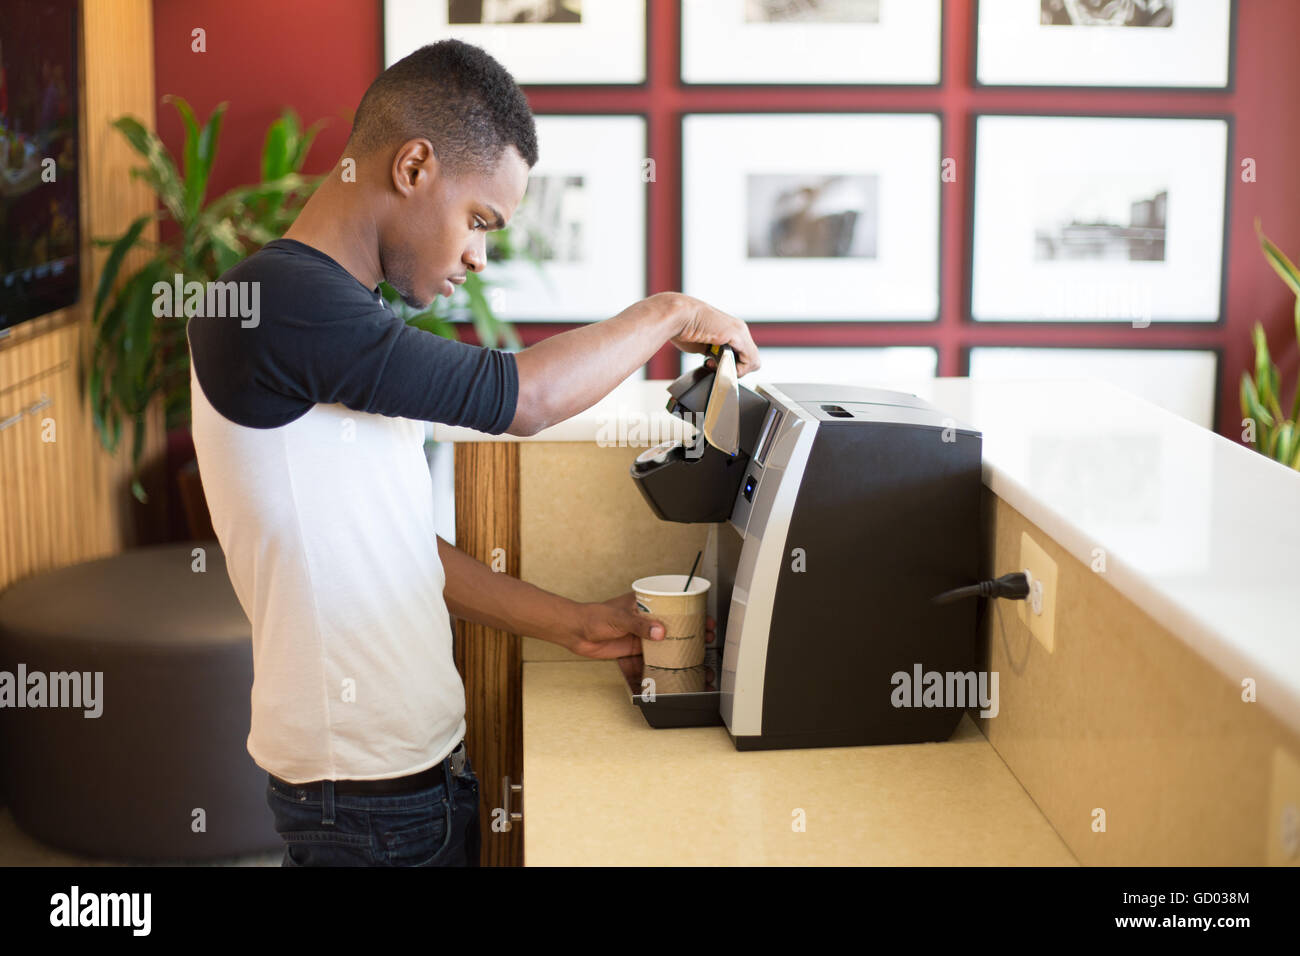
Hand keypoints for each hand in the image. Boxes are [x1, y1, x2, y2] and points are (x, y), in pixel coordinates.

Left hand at [562, 591, 716, 660]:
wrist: (577, 633)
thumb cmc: (595, 616)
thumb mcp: (619, 617)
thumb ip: (640, 625)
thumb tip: (660, 632)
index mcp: (644, 602)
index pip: (672, 602)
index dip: (690, 608)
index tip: (704, 615)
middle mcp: (646, 617)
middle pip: (674, 621)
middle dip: (692, 627)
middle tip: (708, 634)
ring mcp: (643, 633)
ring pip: (668, 637)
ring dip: (683, 642)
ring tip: (700, 647)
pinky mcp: (637, 648)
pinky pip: (657, 652)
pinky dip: (668, 656)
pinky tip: (680, 660)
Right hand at [662, 293, 760, 376]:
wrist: (677, 316)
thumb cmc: (683, 328)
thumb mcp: (703, 345)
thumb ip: (714, 353)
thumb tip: (715, 362)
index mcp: (731, 330)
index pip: (743, 355)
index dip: (731, 366)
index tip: (712, 364)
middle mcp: (738, 329)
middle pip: (750, 359)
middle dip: (734, 369)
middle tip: (715, 366)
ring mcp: (740, 331)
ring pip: (753, 361)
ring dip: (735, 370)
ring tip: (716, 365)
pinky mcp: (738, 334)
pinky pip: (750, 360)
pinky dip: (738, 369)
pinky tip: (720, 365)